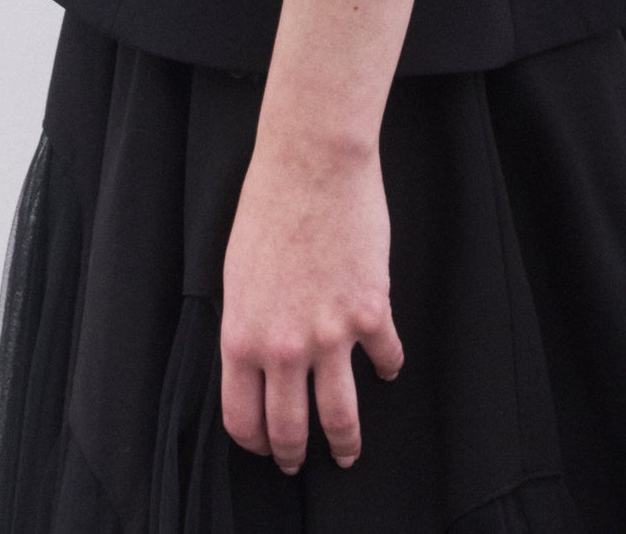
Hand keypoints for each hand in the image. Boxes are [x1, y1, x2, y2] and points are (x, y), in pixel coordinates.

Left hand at [219, 128, 405, 472]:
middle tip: (301, 463)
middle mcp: (284, 347)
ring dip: (346, 441)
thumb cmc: (268, 205)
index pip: (243, 416)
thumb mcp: (237, 273)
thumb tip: (260, 358)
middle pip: (291, 428)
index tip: (263, 446)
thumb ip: (249, 323)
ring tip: (348, 451)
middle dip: (295, 454)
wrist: (312, 163)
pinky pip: (385, 358)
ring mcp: (331, 334)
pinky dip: (388, 368)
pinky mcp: (371, 311)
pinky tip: (387, 369)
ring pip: (340, 415)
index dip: (253, 441)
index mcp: (243, 336)